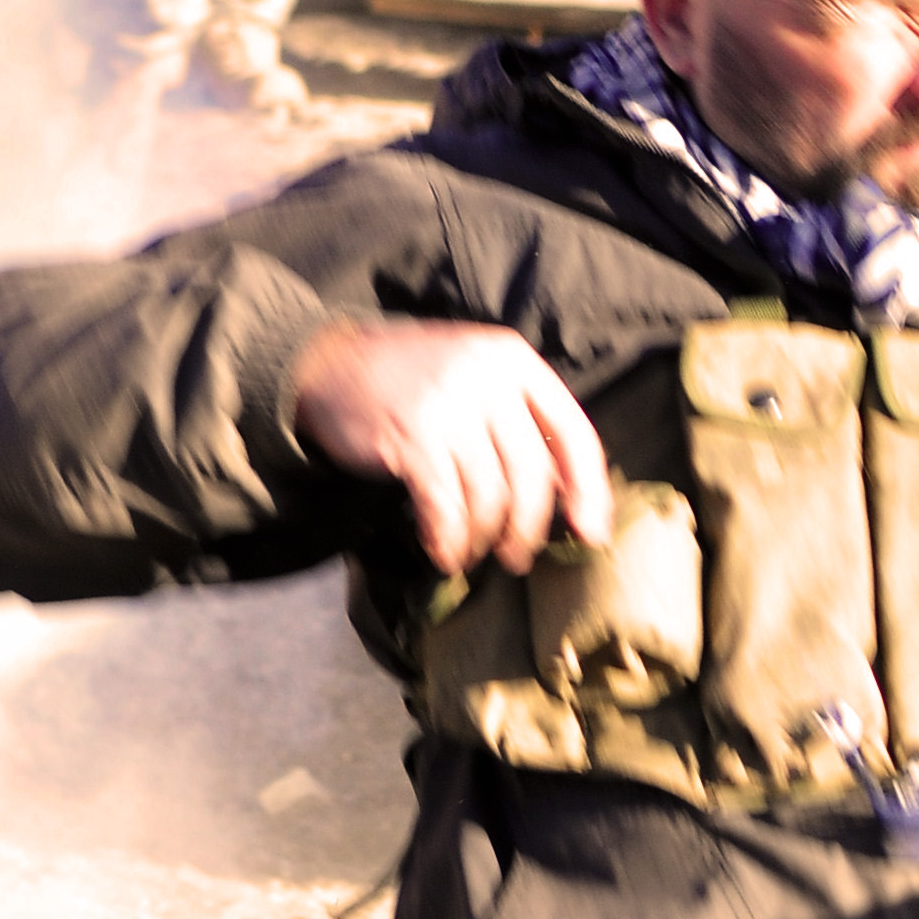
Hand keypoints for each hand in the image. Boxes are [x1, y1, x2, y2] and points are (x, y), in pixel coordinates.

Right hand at [292, 319, 611, 577]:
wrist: (329, 364)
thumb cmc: (413, 382)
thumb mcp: (476, 377)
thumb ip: (518, 420)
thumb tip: (564, 494)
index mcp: (515, 361)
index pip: (574, 432)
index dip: (588, 489)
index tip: (588, 533)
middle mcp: (488, 378)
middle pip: (532, 474)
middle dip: (528, 528)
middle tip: (517, 558)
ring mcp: (449, 405)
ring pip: (490, 495)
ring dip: (483, 538)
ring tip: (472, 552)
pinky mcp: (412, 436)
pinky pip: (445, 506)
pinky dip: (449, 539)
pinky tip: (444, 552)